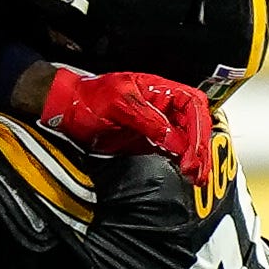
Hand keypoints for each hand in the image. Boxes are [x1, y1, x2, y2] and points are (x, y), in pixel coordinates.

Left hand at [39, 67, 213, 184]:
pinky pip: (175, 151)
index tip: (191, 151)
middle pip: (196, 124)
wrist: (68, 110)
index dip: (197, 128)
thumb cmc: (89, 99)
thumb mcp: (117, 104)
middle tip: (197, 171)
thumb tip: (174, 139)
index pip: (193, 104)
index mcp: (161, 90)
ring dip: (196, 159)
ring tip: (197, 178)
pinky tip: (187, 174)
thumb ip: (147, 120)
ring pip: (188, 140)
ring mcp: (159, 124)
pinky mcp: (151, 141)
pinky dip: (184, 162)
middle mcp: (164, 106)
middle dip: (200, 148)